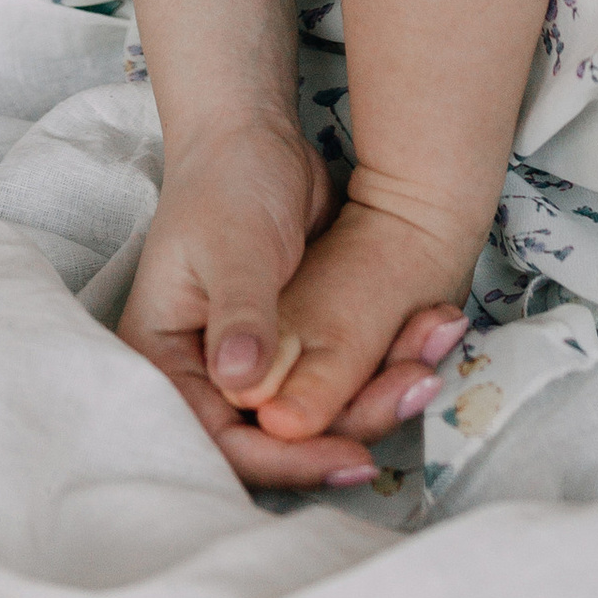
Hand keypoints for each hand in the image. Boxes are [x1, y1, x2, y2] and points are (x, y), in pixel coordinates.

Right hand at [119, 114, 466, 489]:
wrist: (256, 138)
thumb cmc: (226, 183)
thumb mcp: (233, 245)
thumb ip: (239, 313)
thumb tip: (244, 385)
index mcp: (168, 363)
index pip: (222, 441)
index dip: (286, 459)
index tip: (349, 457)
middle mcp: (208, 377)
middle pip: (277, 437)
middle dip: (347, 430)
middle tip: (412, 398)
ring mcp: (255, 364)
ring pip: (316, 412)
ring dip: (375, 399)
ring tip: (429, 376)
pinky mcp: (295, 346)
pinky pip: (338, 378)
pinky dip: (379, 370)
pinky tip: (425, 354)